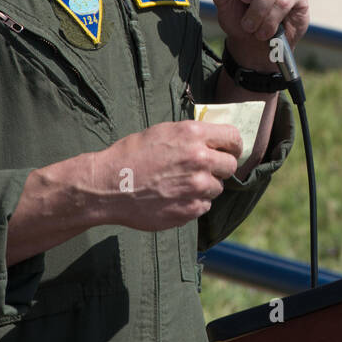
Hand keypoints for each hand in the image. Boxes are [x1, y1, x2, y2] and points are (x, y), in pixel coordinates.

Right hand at [90, 120, 242, 230]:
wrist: (108, 185)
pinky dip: (193, 203)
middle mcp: (200, 159)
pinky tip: (173, 197)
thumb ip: (193, 136)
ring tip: (179, 184)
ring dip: (204, 187)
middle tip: (201, 170)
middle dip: (219, 168)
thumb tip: (215, 141)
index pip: (234, 138)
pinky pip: (204, 205)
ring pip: (217, 188)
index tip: (229, 151)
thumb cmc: (131, 155)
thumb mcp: (163, 132)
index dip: (232, 145)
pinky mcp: (190, 209)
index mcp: (194, 135)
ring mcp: (197, 187)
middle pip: (230, 166)